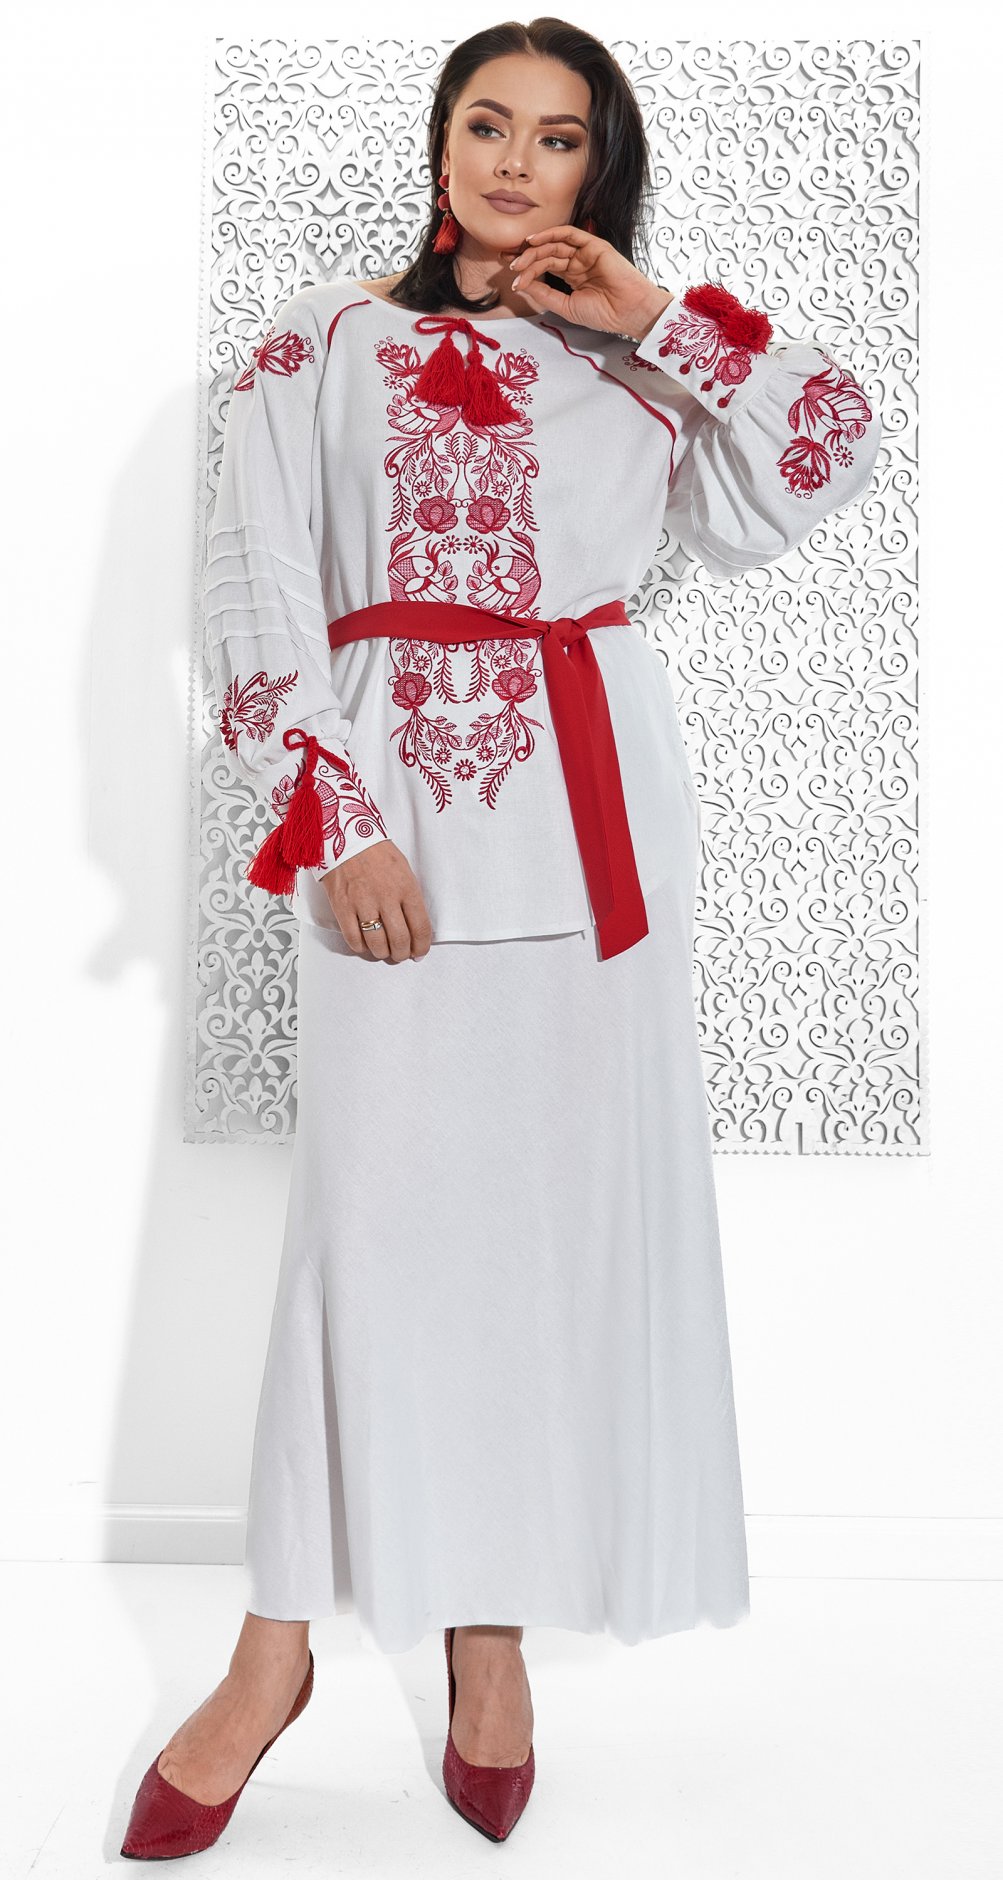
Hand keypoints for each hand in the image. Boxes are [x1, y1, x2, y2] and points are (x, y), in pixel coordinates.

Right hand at [319, 838, 432, 961]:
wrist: (348, 839)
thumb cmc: (378, 855)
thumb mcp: (404, 871)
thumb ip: (410, 899)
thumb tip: (415, 928)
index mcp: (407, 887)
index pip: (421, 927)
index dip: (422, 946)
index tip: (419, 952)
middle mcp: (387, 897)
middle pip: (400, 940)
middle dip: (402, 954)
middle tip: (401, 954)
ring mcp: (363, 903)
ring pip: (377, 943)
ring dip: (383, 953)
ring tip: (384, 950)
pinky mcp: (343, 907)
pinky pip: (353, 939)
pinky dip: (361, 947)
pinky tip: (365, 944)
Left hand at [508, 226, 673, 340]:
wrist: (628, 312)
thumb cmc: (604, 313)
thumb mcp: (566, 306)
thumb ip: (545, 295)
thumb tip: (522, 284)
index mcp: (572, 276)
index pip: (545, 267)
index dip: (527, 271)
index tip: (512, 279)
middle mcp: (577, 262)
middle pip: (546, 254)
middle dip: (526, 259)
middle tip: (511, 267)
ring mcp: (585, 253)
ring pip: (554, 244)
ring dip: (534, 250)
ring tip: (519, 260)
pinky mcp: (593, 245)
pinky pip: (569, 233)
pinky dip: (550, 234)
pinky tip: (534, 240)